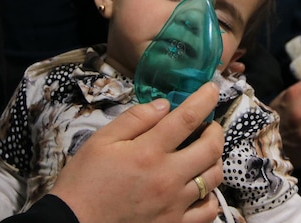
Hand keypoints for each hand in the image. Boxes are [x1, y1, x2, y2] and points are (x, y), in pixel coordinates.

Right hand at [50, 82, 223, 222]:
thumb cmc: (84, 183)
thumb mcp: (100, 141)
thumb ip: (135, 119)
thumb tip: (164, 104)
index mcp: (147, 152)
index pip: (187, 118)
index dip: (205, 99)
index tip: (212, 89)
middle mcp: (167, 177)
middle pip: (211, 147)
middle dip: (216, 130)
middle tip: (209, 125)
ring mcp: (174, 204)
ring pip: (214, 177)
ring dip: (215, 160)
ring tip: (204, 154)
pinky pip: (209, 211)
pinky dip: (211, 196)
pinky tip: (200, 187)